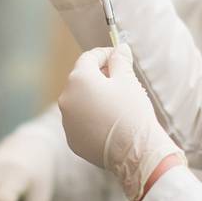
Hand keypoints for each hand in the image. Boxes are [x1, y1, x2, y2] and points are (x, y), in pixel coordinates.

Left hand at [59, 44, 185, 200]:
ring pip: (80, 102)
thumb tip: (119, 48)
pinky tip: (111, 122)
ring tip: (117, 104)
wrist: (135, 151)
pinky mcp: (73, 140)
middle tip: (121, 79)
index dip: (105, 54)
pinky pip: (81, 122)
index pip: (89, 57)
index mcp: (78, 79)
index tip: (118, 56)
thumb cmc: (132, 111)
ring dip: (95, 98)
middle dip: (100, 76)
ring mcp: (67, 122)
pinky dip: (93, 118)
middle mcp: (66, 99)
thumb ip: (120, 61)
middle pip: (82, 80)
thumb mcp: (128, 81)